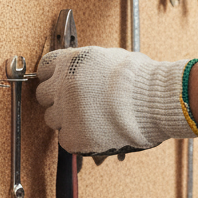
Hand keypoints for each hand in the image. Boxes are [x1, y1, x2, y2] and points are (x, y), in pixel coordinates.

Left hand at [35, 46, 195, 154]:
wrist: (154, 102)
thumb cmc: (140, 80)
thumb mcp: (108, 58)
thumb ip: (85, 65)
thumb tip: (79, 71)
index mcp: (70, 62)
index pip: (44, 69)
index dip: (53, 77)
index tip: (60, 84)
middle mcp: (62, 85)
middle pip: (43, 96)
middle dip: (57, 100)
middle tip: (77, 104)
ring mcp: (65, 112)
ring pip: (52, 119)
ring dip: (67, 120)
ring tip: (91, 119)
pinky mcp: (73, 136)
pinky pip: (65, 139)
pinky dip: (77, 138)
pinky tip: (94, 131)